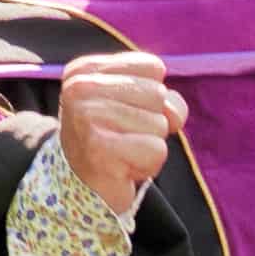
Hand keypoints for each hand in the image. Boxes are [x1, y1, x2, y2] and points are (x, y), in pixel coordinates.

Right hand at [51, 51, 184, 212]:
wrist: (83, 188)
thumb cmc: (114, 141)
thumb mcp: (137, 106)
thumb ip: (166, 100)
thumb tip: (173, 114)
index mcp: (86, 70)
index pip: (153, 67)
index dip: (150, 97)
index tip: (122, 115)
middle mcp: (80, 87)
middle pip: (157, 94)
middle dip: (150, 121)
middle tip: (121, 138)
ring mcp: (87, 116)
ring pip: (159, 123)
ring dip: (148, 145)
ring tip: (121, 152)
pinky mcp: (99, 148)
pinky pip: (156, 150)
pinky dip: (148, 164)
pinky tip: (123, 168)